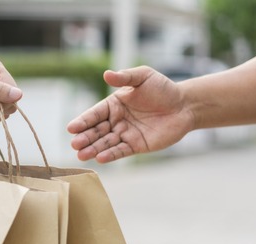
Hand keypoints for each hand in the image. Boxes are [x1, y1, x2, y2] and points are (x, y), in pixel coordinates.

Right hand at [66, 67, 193, 162]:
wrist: (184, 106)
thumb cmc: (163, 89)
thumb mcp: (144, 77)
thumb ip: (125, 77)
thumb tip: (106, 74)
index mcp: (114, 104)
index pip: (94, 114)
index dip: (83, 121)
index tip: (71, 128)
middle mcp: (116, 120)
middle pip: (96, 131)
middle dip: (85, 138)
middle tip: (75, 144)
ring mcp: (125, 134)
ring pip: (105, 143)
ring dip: (93, 149)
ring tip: (81, 155)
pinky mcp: (136, 146)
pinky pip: (120, 151)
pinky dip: (110, 155)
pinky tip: (100, 158)